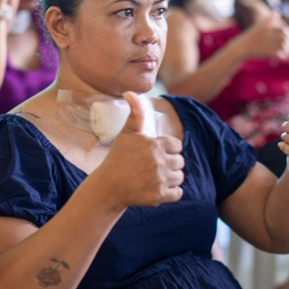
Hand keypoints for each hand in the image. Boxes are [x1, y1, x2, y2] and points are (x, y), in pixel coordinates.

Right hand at [95, 92, 184, 208]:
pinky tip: (158, 188)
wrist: (107, 187)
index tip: (156, 153)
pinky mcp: (159, 196)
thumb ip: (134, 113)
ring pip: (180, 177)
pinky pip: (178, 193)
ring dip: (171, 177)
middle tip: (154, 166)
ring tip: (156, 177)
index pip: (176, 145)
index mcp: (154, 145)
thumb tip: (130, 92)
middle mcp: (159, 162)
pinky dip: (172, 193)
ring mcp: (159, 180)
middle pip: (180, 161)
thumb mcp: (126, 133)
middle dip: (170, 163)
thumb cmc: (117, 158)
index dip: (168, 149)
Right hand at [239, 12, 288, 60]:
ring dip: (288, 49)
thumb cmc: (251, 36)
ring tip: (288, 51)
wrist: (242, 47)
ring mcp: (267, 43)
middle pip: (285, 37)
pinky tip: (284, 57)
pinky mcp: (266, 52)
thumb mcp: (259, 25)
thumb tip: (277, 11)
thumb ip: (270, 18)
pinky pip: (279, 55)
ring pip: (284, 46)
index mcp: (267, 27)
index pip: (283, 29)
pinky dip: (283, 56)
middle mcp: (268, 34)